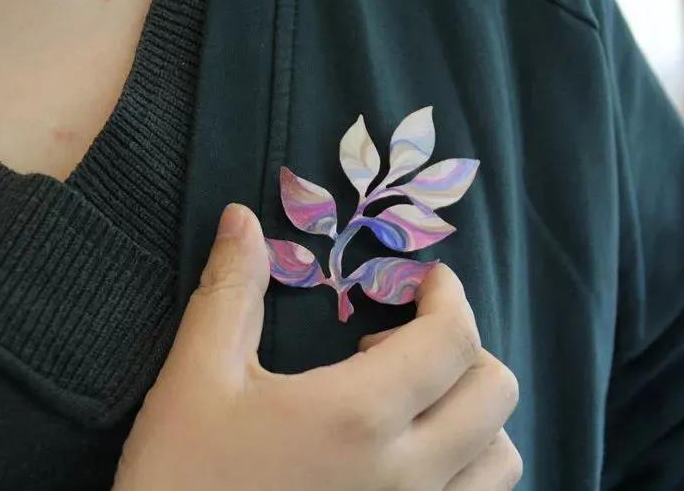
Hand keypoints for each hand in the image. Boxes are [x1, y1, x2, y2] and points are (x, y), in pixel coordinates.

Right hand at [113, 203, 520, 489]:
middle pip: (495, 391)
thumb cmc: (183, 477)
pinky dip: (469, 468)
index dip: (449, 297)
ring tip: (415, 406)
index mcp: (359, 416)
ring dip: (474, 414)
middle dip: (463, 348)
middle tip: (401, 345)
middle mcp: (409, 474)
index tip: (428, 281)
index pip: (452, 339)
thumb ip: (229, 293)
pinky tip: (414, 459)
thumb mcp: (195, 380)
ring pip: (501, 457)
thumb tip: (241, 218)